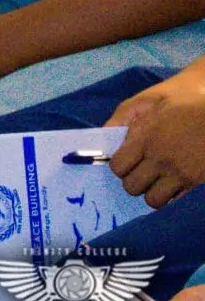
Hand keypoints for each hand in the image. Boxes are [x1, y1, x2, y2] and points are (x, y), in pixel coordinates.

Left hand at [108, 69, 204, 207]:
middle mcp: (161, 160)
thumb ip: (123, 116)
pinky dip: (170, 195)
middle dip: (132, 180)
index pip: (118, 167)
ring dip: (151, 191)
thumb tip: (104, 135)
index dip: (119, 165)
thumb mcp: (149, 100)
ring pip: (153, 200)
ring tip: (155, 180)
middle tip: (140, 171)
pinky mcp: (196, 181)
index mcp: (146, 140)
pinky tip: (172, 181)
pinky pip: (175, 200)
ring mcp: (180, 173)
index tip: (126, 160)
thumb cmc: (184, 103)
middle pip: (132, 187)